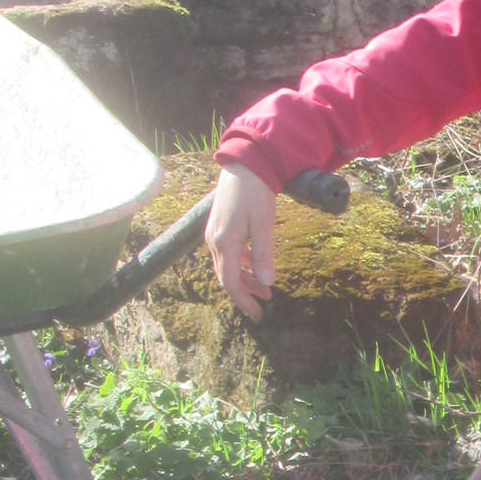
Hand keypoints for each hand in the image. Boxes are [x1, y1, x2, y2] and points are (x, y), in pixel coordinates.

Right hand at [204, 164, 278, 322]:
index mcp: (224, 243)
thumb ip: (263, 255)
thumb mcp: (263, 225)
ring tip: (266, 289)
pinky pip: (229, 253)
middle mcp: (214, 241)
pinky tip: (256, 266)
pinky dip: (243, 264)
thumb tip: (266, 282)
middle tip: (263, 306)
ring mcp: (215, 233)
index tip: (257, 315)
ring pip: (228, 266)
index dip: (244, 301)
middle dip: (245, 294)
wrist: (244, 164)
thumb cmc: (255, 193)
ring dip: (246, 279)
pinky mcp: (220, 226)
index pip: (230, 282)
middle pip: (227, 277)